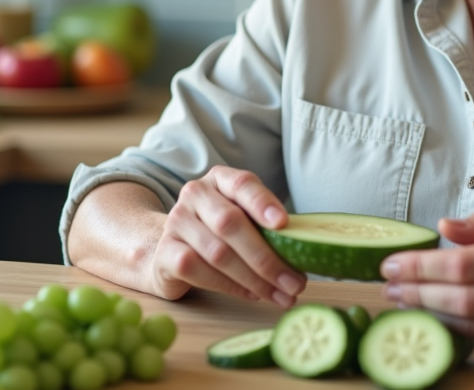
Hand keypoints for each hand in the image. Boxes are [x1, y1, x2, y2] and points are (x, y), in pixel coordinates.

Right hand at [150, 166, 305, 307]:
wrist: (170, 251)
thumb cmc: (220, 233)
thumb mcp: (243, 219)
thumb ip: (266, 226)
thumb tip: (308, 247)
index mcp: (220, 179)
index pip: (242, 184)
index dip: (263, 203)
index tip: (285, 223)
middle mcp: (195, 194)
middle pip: (231, 223)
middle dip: (267, 257)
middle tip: (295, 282)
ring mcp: (176, 222)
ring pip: (218, 252)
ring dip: (254, 279)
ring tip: (281, 295)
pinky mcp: (165, 253)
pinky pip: (198, 270)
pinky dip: (230, 286)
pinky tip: (252, 295)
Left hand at [379, 208, 473, 357]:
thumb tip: (445, 226)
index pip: (465, 262)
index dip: (422, 265)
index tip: (393, 263)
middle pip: (461, 296)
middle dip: (416, 291)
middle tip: (387, 286)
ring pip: (472, 323)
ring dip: (430, 312)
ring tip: (402, 301)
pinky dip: (458, 327)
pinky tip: (437, 316)